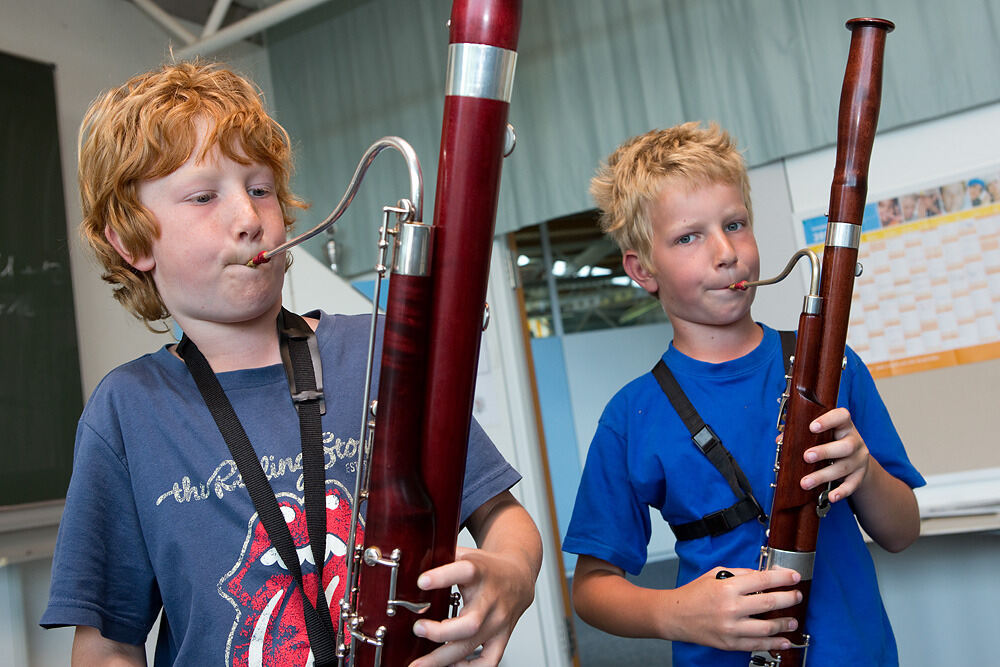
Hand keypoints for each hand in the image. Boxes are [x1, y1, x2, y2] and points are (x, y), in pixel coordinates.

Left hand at [407, 546, 534, 666]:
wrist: (519, 577)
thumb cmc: (487, 568)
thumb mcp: (466, 554)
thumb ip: (442, 556)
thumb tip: (412, 560)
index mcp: (481, 572)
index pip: (465, 571)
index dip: (442, 577)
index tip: (421, 581)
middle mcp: (491, 599)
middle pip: (470, 623)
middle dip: (440, 632)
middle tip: (417, 628)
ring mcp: (498, 622)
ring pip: (472, 645)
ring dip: (443, 658)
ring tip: (419, 664)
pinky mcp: (501, 637)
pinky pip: (488, 661)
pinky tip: (449, 666)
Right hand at [669, 567, 801, 651]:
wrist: (675, 616)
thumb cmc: (693, 594)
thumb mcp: (715, 575)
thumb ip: (740, 574)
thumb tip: (763, 576)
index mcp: (728, 587)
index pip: (763, 580)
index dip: (782, 578)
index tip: (794, 577)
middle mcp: (731, 608)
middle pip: (769, 602)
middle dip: (789, 599)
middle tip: (797, 596)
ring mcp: (731, 628)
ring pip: (767, 627)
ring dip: (784, 623)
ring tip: (793, 621)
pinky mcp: (730, 643)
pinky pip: (757, 644)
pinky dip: (774, 644)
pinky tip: (784, 641)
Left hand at [800, 407, 870, 502]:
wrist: (856, 459)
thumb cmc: (833, 442)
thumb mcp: (823, 434)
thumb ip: (803, 434)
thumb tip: (781, 439)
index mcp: (844, 426)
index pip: (842, 416)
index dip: (828, 420)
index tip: (812, 426)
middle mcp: (855, 441)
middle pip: (845, 446)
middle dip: (825, 451)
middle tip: (806, 456)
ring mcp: (859, 459)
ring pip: (843, 467)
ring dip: (822, 475)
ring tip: (805, 482)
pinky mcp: (859, 476)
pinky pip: (852, 485)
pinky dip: (841, 491)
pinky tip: (831, 496)